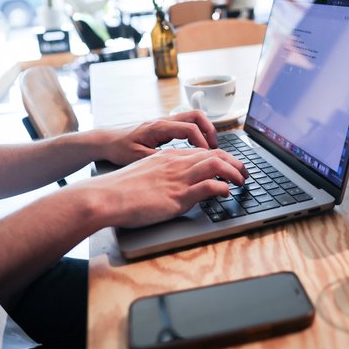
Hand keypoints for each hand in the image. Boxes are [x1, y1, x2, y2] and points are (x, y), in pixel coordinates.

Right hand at [85, 148, 247, 227]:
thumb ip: (162, 175)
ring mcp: (178, 178)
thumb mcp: (145, 175)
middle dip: (235, 162)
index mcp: (168, 157)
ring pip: (216, 165)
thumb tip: (173, 185)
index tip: (230, 165)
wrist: (105, 197)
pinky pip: (208, 186)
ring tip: (242, 181)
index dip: (221, 157)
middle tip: (244, 172)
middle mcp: (176, 163)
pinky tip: (227, 192)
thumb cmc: (119, 190)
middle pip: (214, 154)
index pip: (202, 150)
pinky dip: (222, 187)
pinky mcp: (178, 196)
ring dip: (234, 172)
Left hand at [98, 110, 218, 165]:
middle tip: (215, 148)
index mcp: (159, 127)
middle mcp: (164, 121)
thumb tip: (178, 162)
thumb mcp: (138, 157)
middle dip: (210, 130)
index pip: (189, 128)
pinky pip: (187, 124)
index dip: (202, 142)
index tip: (207, 156)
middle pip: (196, 116)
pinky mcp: (165, 127)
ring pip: (193, 118)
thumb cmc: (120, 148)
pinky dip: (197, 133)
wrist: (108, 141)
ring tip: (209, 148)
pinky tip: (196, 148)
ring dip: (205, 130)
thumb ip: (159, 158)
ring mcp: (165, 122)